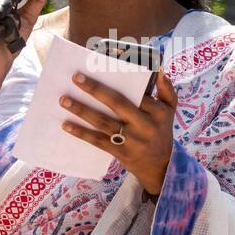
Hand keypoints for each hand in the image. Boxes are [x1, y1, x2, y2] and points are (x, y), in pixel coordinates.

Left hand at [59, 69, 178, 196]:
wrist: (160, 167)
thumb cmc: (161, 131)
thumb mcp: (170, 110)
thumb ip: (167, 90)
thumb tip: (160, 71)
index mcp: (157, 112)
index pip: (138, 93)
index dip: (121, 80)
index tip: (100, 68)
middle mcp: (144, 125)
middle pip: (117, 103)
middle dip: (95, 89)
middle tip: (76, 77)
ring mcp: (131, 140)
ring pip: (103, 122)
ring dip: (82, 110)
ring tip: (64, 100)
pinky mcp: (120, 152)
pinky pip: (98, 141)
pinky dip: (81, 133)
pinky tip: (66, 125)